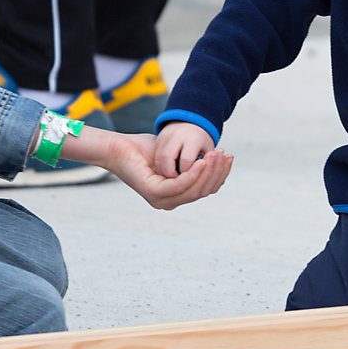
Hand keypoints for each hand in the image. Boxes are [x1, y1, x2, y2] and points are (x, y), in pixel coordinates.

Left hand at [70, 127, 232, 209]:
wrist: (119, 146)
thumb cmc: (144, 149)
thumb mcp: (175, 155)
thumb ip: (192, 161)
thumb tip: (213, 159)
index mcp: (174, 196)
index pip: (205, 189)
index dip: (219, 174)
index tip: (228, 157)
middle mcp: (168, 202)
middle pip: (202, 191)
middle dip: (217, 172)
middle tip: (225, 154)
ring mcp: (160, 200)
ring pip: (193, 189)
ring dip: (208, 171)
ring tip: (216, 155)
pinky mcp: (153, 193)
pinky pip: (180, 186)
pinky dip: (193, 174)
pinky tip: (201, 161)